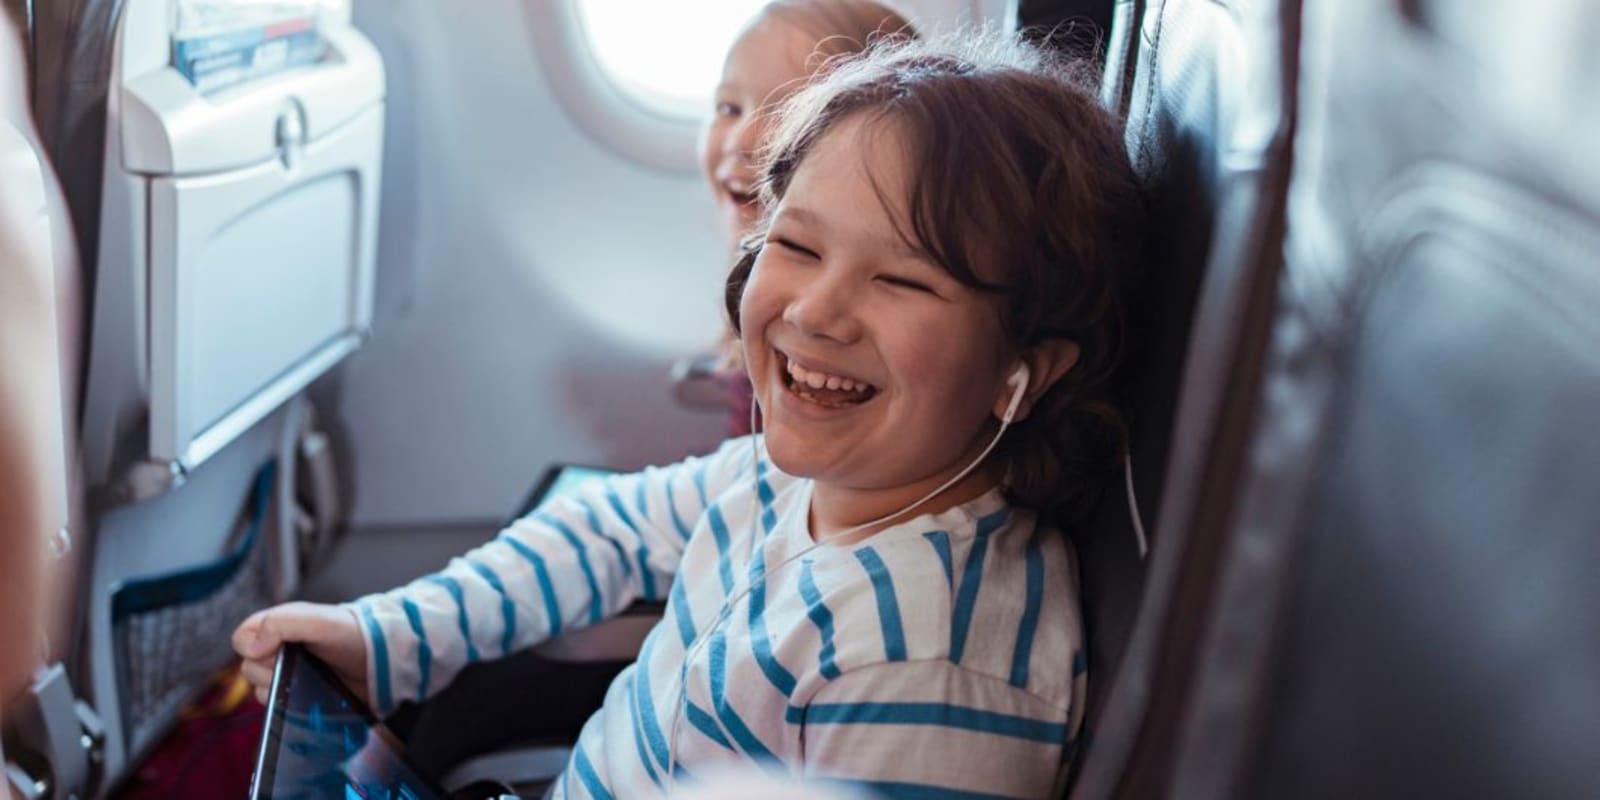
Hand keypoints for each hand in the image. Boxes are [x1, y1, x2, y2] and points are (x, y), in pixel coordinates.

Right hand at [232, 601, 368, 705]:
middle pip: (248, 668)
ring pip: (260, 690)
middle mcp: (279, 650)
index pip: (242, 638)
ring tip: (307, 683)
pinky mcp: (298, 697)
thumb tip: (251, 647)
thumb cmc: (354, 635)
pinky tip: (308, 698)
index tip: (276, 651)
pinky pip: (277, 708)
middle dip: (269, 672)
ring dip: (279, 691)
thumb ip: (282, 623)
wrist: (384, 663)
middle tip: (299, 668)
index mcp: (279, 626)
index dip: (252, 647)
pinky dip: (288, 706)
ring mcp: (289, 675)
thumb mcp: (319, 620)